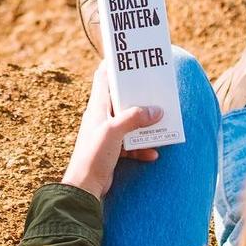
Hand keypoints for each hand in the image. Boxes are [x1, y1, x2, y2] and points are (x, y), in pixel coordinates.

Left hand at [61, 67, 161, 199]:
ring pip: (130, 122)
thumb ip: (134, 118)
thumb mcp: (114, 132)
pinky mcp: (113, 150)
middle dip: (139, 96)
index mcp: (97, 107)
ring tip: (161, 121)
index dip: (112, 66)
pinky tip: (153, 152)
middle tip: (156, 89)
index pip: (102, 78)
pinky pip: (132, 144)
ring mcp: (107, 134)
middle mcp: (101, 117)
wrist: (85, 187)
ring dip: (144, 123)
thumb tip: (156, 111)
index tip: (127, 58)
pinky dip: (143, 147)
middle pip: (121, 100)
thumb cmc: (93, 155)